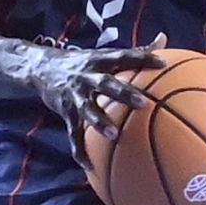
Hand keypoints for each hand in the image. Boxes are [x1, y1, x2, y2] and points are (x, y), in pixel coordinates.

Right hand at [32, 36, 166, 151]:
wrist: (42, 68)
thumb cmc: (84, 63)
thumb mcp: (105, 54)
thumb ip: (136, 51)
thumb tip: (163, 38)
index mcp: (100, 61)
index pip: (124, 57)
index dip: (142, 58)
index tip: (162, 63)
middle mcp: (87, 77)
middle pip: (106, 84)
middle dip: (123, 93)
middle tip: (142, 103)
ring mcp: (75, 95)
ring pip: (87, 110)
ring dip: (100, 122)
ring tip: (114, 134)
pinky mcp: (65, 112)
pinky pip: (73, 134)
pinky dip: (80, 150)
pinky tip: (90, 166)